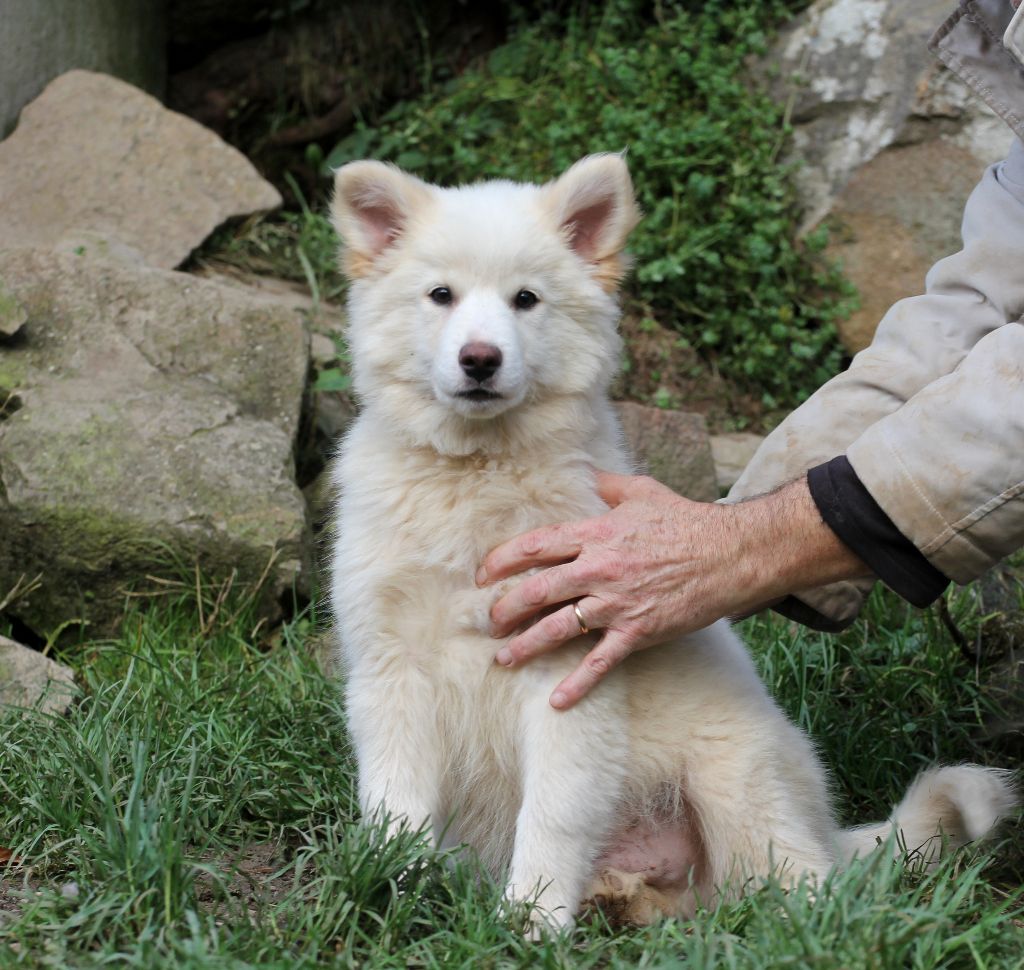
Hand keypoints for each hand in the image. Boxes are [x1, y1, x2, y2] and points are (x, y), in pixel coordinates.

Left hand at [477, 471, 867, 708]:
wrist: (730, 553)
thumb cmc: (686, 519)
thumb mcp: (641, 490)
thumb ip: (605, 484)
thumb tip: (584, 471)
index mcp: (595, 534)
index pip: (535, 547)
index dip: (502, 561)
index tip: (483, 576)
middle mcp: (599, 569)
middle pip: (537, 590)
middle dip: (507, 608)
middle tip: (489, 621)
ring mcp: (617, 603)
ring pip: (559, 628)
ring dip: (527, 646)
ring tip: (504, 658)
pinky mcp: (638, 631)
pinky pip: (600, 662)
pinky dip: (578, 684)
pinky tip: (557, 702)